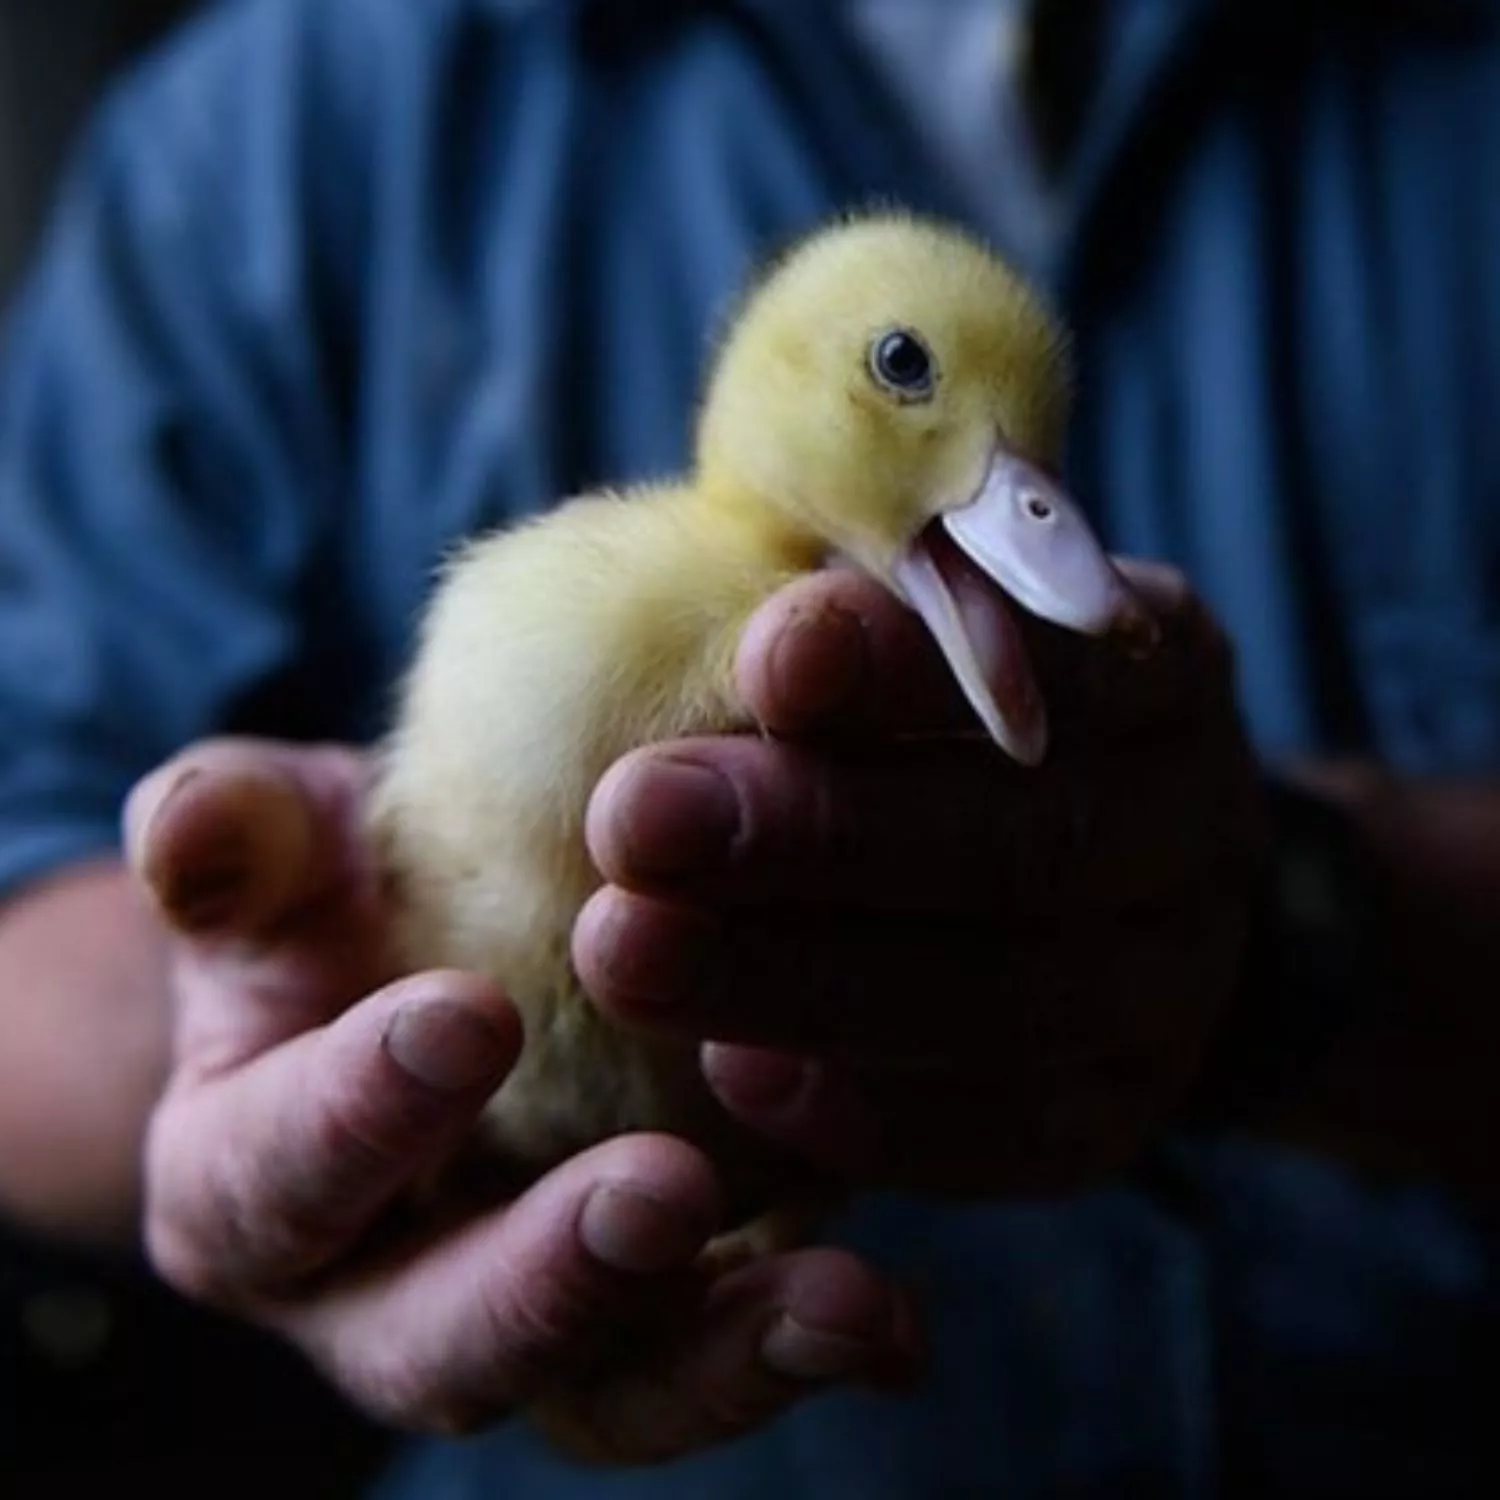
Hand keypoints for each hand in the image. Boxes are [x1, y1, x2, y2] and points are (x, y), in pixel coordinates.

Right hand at [125, 740, 919, 1460]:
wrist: (421, 964)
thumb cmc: (335, 900)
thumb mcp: (276, 851)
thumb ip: (230, 837)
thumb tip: (194, 830)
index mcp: (252, 1180)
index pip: (277, 1176)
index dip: (357, 1115)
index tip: (470, 1021)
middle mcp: (378, 1292)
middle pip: (444, 1341)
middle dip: (551, 1280)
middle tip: (662, 1192)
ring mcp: (527, 1316)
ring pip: (607, 1391)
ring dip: (722, 1356)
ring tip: (844, 1306)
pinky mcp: (649, 1311)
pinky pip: (715, 1355)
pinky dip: (800, 1338)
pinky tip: (892, 1316)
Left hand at [577, 557, 1266, 1196]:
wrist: (1121, 893)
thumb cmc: (971, 730)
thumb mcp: (950, 634)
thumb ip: (875, 620)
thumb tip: (746, 637)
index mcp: (1163, 672)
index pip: (1064, 659)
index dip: (911, 666)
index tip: (765, 656)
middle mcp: (1195, 830)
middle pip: (1028, 844)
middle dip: (817, 833)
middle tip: (633, 821)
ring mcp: (1172, 988)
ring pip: (1011, 1000)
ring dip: (801, 980)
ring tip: (626, 952)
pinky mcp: (1119, 1114)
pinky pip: (1011, 1135)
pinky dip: (867, 1113)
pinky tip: (731, 1075)